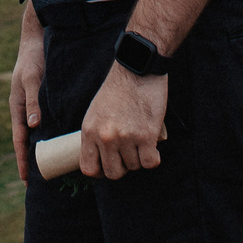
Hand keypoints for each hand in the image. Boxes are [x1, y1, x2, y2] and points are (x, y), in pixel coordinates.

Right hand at [8, 2, 44, 181]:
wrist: (37, 38)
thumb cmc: (33, 57)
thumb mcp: (32, 78)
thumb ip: (33, 100)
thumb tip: (33, 126)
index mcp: (18, 106)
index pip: (19, 139)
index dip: (22, 159)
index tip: (25, 179)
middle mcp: (25, 109)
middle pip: (27, 140)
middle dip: (30, 160)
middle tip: (37, 182)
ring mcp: (34, 105)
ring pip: (37, 133)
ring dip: (41, 150)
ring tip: (50, 168)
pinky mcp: (44, 99)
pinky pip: (45, 122)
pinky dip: (49, 136)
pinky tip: (59, 144)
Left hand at [79, 64, 166, 180]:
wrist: (137, 69)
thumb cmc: (118, 89)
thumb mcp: (96, 111)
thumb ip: (96, 134)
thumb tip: (99, 158)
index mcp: (89, 131)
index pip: (89, 168)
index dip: (100, 171)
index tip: (108, 166)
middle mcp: (105, 137)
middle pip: (113, 173)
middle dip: (122, 167)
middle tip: (128, 154)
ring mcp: (125, 138)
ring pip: (134, 166)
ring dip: (139, 158)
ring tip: (141, 141)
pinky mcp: (146, 136)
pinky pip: (150, 163)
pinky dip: (153, 158)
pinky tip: (153, 148)